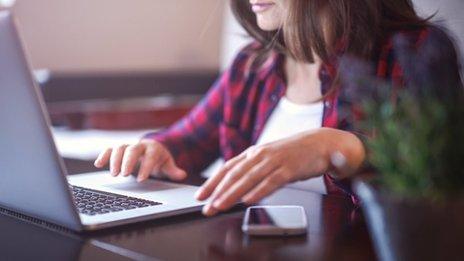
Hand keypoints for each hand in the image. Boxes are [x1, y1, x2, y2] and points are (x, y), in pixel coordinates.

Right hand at [94, 139, 186, 181]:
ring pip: (119, 148)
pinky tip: (98, 164)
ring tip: (113, 174)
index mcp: (154, 148)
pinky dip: (103, 156)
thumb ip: (173, 170)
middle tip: (124, 174)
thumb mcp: (168, 163)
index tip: (141, 179)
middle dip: (127, 162)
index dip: (146, 166)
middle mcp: (140, 145)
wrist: (152, 146)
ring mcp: (128, 146)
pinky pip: (110, 149)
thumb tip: (182, 174)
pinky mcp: (119, 149)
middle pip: (132, 150)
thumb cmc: (160, 158)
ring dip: (114, 160)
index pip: (150, 156)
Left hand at [195, 128, 364, 215]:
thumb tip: (234, 186)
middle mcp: (260, 155)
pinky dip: (259, 191)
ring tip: (220, 205)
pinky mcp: (289, 168)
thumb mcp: (268, 158)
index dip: (212, 182)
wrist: (320, 143)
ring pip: (249, 179)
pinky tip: (249, 200)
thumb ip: (252, 169)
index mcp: (253, 153)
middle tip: (206, 207)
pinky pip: (271, 182)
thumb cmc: (293, 153)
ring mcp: (274, 161)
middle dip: (217, 192)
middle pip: (234, 174)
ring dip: (233, 193)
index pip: (227, 168)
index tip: (200, 196)